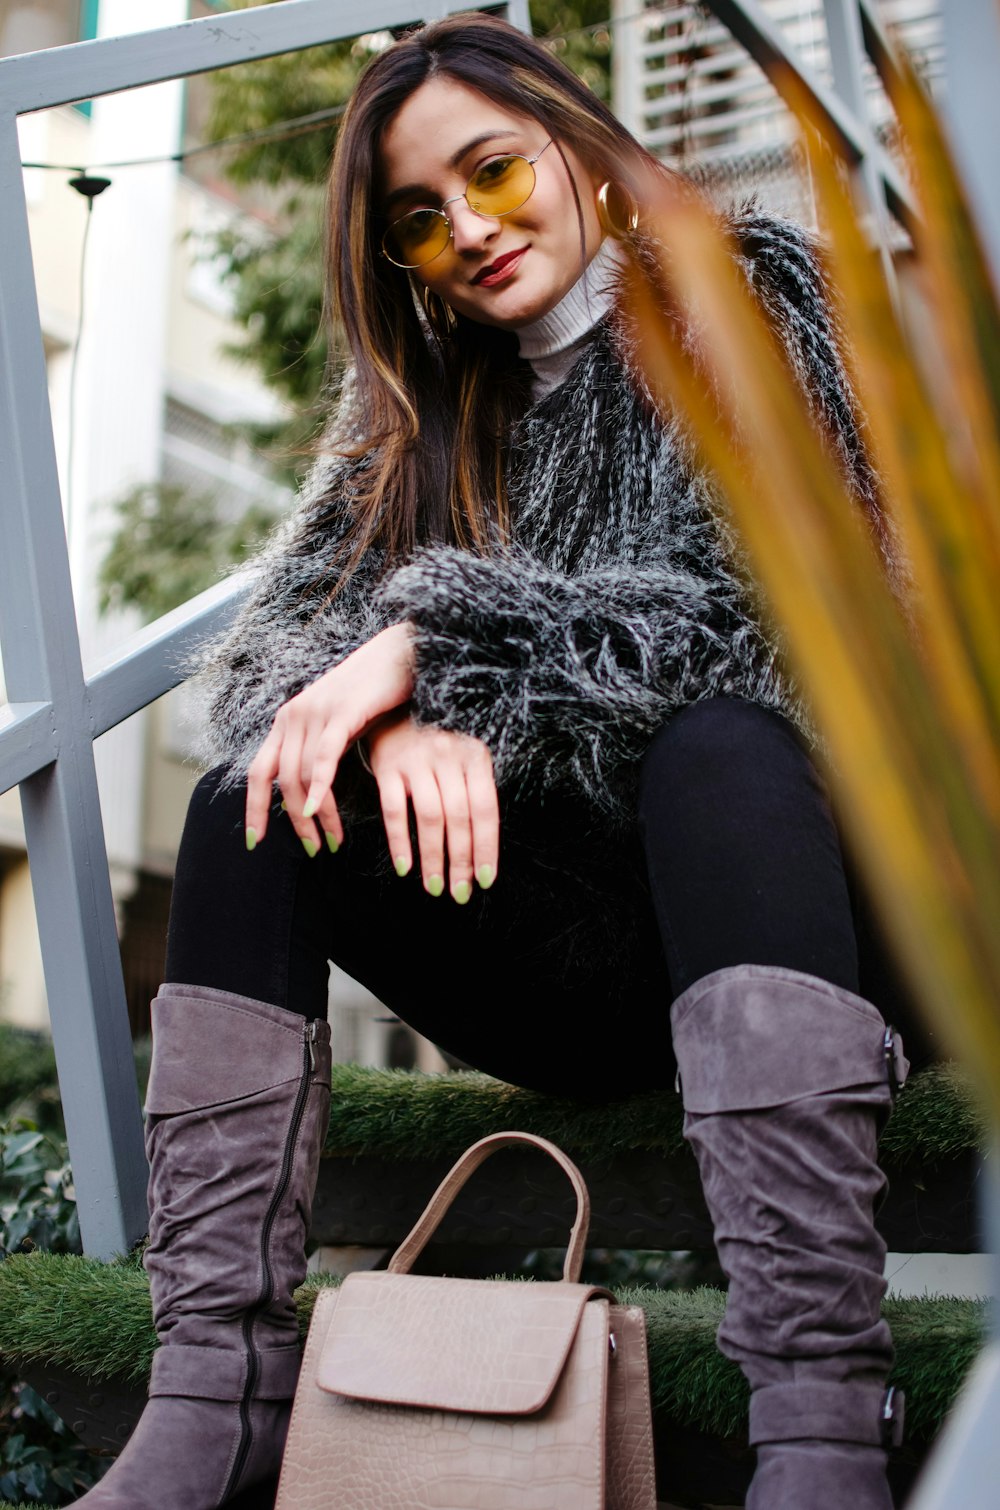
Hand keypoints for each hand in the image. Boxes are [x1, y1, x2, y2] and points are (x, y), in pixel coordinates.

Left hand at [245, 623, 414, 851]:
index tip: (254, 841)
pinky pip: (324, 756)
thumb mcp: (338, 724)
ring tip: (332, 840)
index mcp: (288, 720)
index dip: (254, 809)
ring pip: (303, 775)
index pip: (259, 772)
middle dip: (293, 822)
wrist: (400, 653)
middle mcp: (293, 716)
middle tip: (314, 849)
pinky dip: (320, 786)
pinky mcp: (341, 712)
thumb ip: (321, 751)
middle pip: (281, 781)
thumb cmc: (373, 693)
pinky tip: (321, 810)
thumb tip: (312, 790)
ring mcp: (315, 712)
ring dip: (317, 814)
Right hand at [364, 710, 499, 901]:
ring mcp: (417, 759)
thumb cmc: (436, 740)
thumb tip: (480, 846)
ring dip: (433, 858)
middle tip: (459, 894)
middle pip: (459, 818)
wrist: (393, 706)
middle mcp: (449, 756)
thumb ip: (473, 790)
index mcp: (475, 756)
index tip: (485, 880)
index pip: (485, 810)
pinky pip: (394, 810)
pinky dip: (399, 842)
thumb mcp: (463, 755)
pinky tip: (404, 867)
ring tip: (434, 887)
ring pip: (430, 818)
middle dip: (461, 861)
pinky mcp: (388, 765)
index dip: (486, 848)